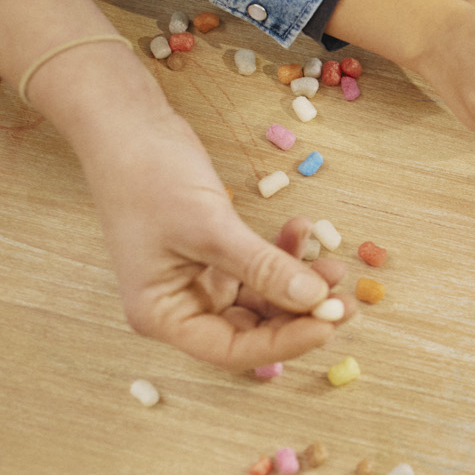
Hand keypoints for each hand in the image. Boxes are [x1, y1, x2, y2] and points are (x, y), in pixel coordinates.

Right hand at [71, 90, 353, 368]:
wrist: (127, 125)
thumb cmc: (150, 177)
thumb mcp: (211, 228)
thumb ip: (263, 268)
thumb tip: (316, 301)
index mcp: (162, 314)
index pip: (232, 349)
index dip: (284, 343)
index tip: (330, 323)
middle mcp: (178, 305)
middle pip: (250, 329)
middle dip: (299, 314)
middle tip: (347, 299)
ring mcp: (196, 280)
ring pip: (260, 299)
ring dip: (297, 283)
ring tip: (334, 265)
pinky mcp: (212, 254)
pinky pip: (256, 268)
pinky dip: (281, 254)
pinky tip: (302, 229)